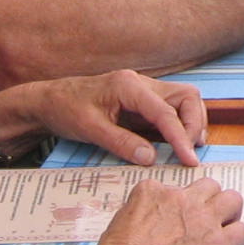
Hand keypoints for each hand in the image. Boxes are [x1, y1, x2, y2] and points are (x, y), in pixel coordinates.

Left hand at [21, 68, 209, 165]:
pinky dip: (180, 125)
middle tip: (189, 154)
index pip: (166, 112)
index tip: (189, 160)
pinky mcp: (142, 102)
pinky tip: (176, 143)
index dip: (181, 137)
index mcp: (129, 86)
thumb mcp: (90, 130)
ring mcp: (144, 91)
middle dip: (193, 125)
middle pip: (186, 97)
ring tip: (187, 149)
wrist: (49, 101)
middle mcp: (142, 84)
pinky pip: (172, 109)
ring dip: (190, 124)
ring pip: (184, 101)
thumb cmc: (66, 110)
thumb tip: (151, 159)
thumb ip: (122, 143)